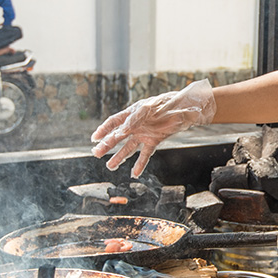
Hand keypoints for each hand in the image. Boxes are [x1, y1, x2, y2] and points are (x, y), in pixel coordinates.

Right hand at [91, 79, 215, 176]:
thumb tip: (120, 132)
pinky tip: (135, 173)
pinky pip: (145, 154)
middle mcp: (136, 125)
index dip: (103, 130)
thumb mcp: (147, 109)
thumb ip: (133, 120)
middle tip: (96, 153)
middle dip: (106, 145)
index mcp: (131, 113)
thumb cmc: (165, 103)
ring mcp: (144, 134)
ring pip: (128, 148)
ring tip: (110, 166)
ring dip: (119, 157)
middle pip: (117, 137)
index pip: (113, 123)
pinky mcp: (154, 141)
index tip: (94, 138)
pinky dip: (140, 164)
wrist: (183, 109)